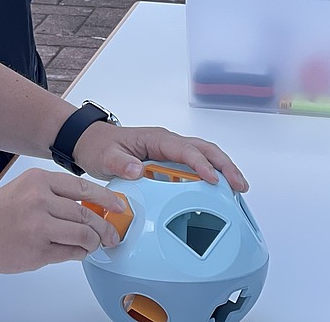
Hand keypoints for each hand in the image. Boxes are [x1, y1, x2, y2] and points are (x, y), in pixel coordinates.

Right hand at [0, 168, 125, 277]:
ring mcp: (39, 226)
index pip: (82, 187)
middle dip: (104, 227)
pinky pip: (71, 253)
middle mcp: (39, 200)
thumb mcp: (22, 191)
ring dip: (93, 242)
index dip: (105, 198)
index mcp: (37, 181)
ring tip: (94, 245)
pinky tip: (77, 252)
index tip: (118, 206)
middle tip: (112, 234)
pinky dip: (79, 254)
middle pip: (86, 213)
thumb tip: (85, 206)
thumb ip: (52, 196)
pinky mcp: (39, 250)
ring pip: (84, 234)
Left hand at [72, 122, 249, 192]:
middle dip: (224, 165)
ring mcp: (169, 150)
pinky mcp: (167, 160)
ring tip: (237, 188)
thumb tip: (137, 171)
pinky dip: (209, 174)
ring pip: (203, 155)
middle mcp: (167, 142)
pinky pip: (193, 165)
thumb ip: (121, 164)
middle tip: (240, 185)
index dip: (201, 165)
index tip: (214, 180)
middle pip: (204, 150)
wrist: (89, 143)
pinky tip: (217, 190)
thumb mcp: (105, 156)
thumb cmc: (98, 146)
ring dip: (222, 169)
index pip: (185, 150)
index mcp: (156, 139)